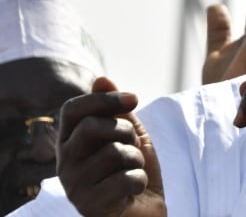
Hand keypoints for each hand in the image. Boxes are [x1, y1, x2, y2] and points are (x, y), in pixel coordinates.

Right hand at [57, 77, 164, 216]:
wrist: (143, 209)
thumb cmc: (132, 168)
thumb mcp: (129, 133)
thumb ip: (116, 109)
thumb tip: (101, 79)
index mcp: (69, 141)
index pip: (72, 109)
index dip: (103, 99)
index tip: (134, 98)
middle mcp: (64, 162)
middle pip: (91, 126)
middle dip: (124, 131)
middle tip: (133, 144)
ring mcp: (74, 185)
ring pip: (113, 152)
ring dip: (136, 159)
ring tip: (133, 169)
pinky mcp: (89, 206)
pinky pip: (125, 178)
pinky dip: (140, 180)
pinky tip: (134, 189)